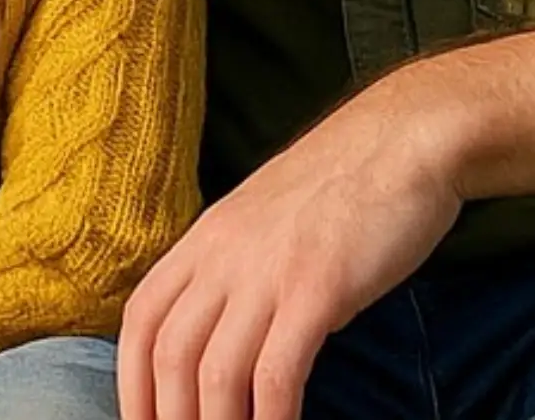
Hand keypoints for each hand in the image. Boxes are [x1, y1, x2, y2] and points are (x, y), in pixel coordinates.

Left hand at [118, 94, 459, 419]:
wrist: (402, 141)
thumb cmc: (341, 189)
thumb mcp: (262, 223)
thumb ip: (234, 270)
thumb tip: (219, 330)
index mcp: (202, 240)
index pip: (141, 321)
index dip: (132, 382)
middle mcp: (221, 256)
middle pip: (169, 354)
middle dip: (167, 417)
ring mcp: (266, 271)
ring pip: (214, 370)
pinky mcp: (316, 287)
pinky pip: (277, 369)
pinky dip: (271, 416)